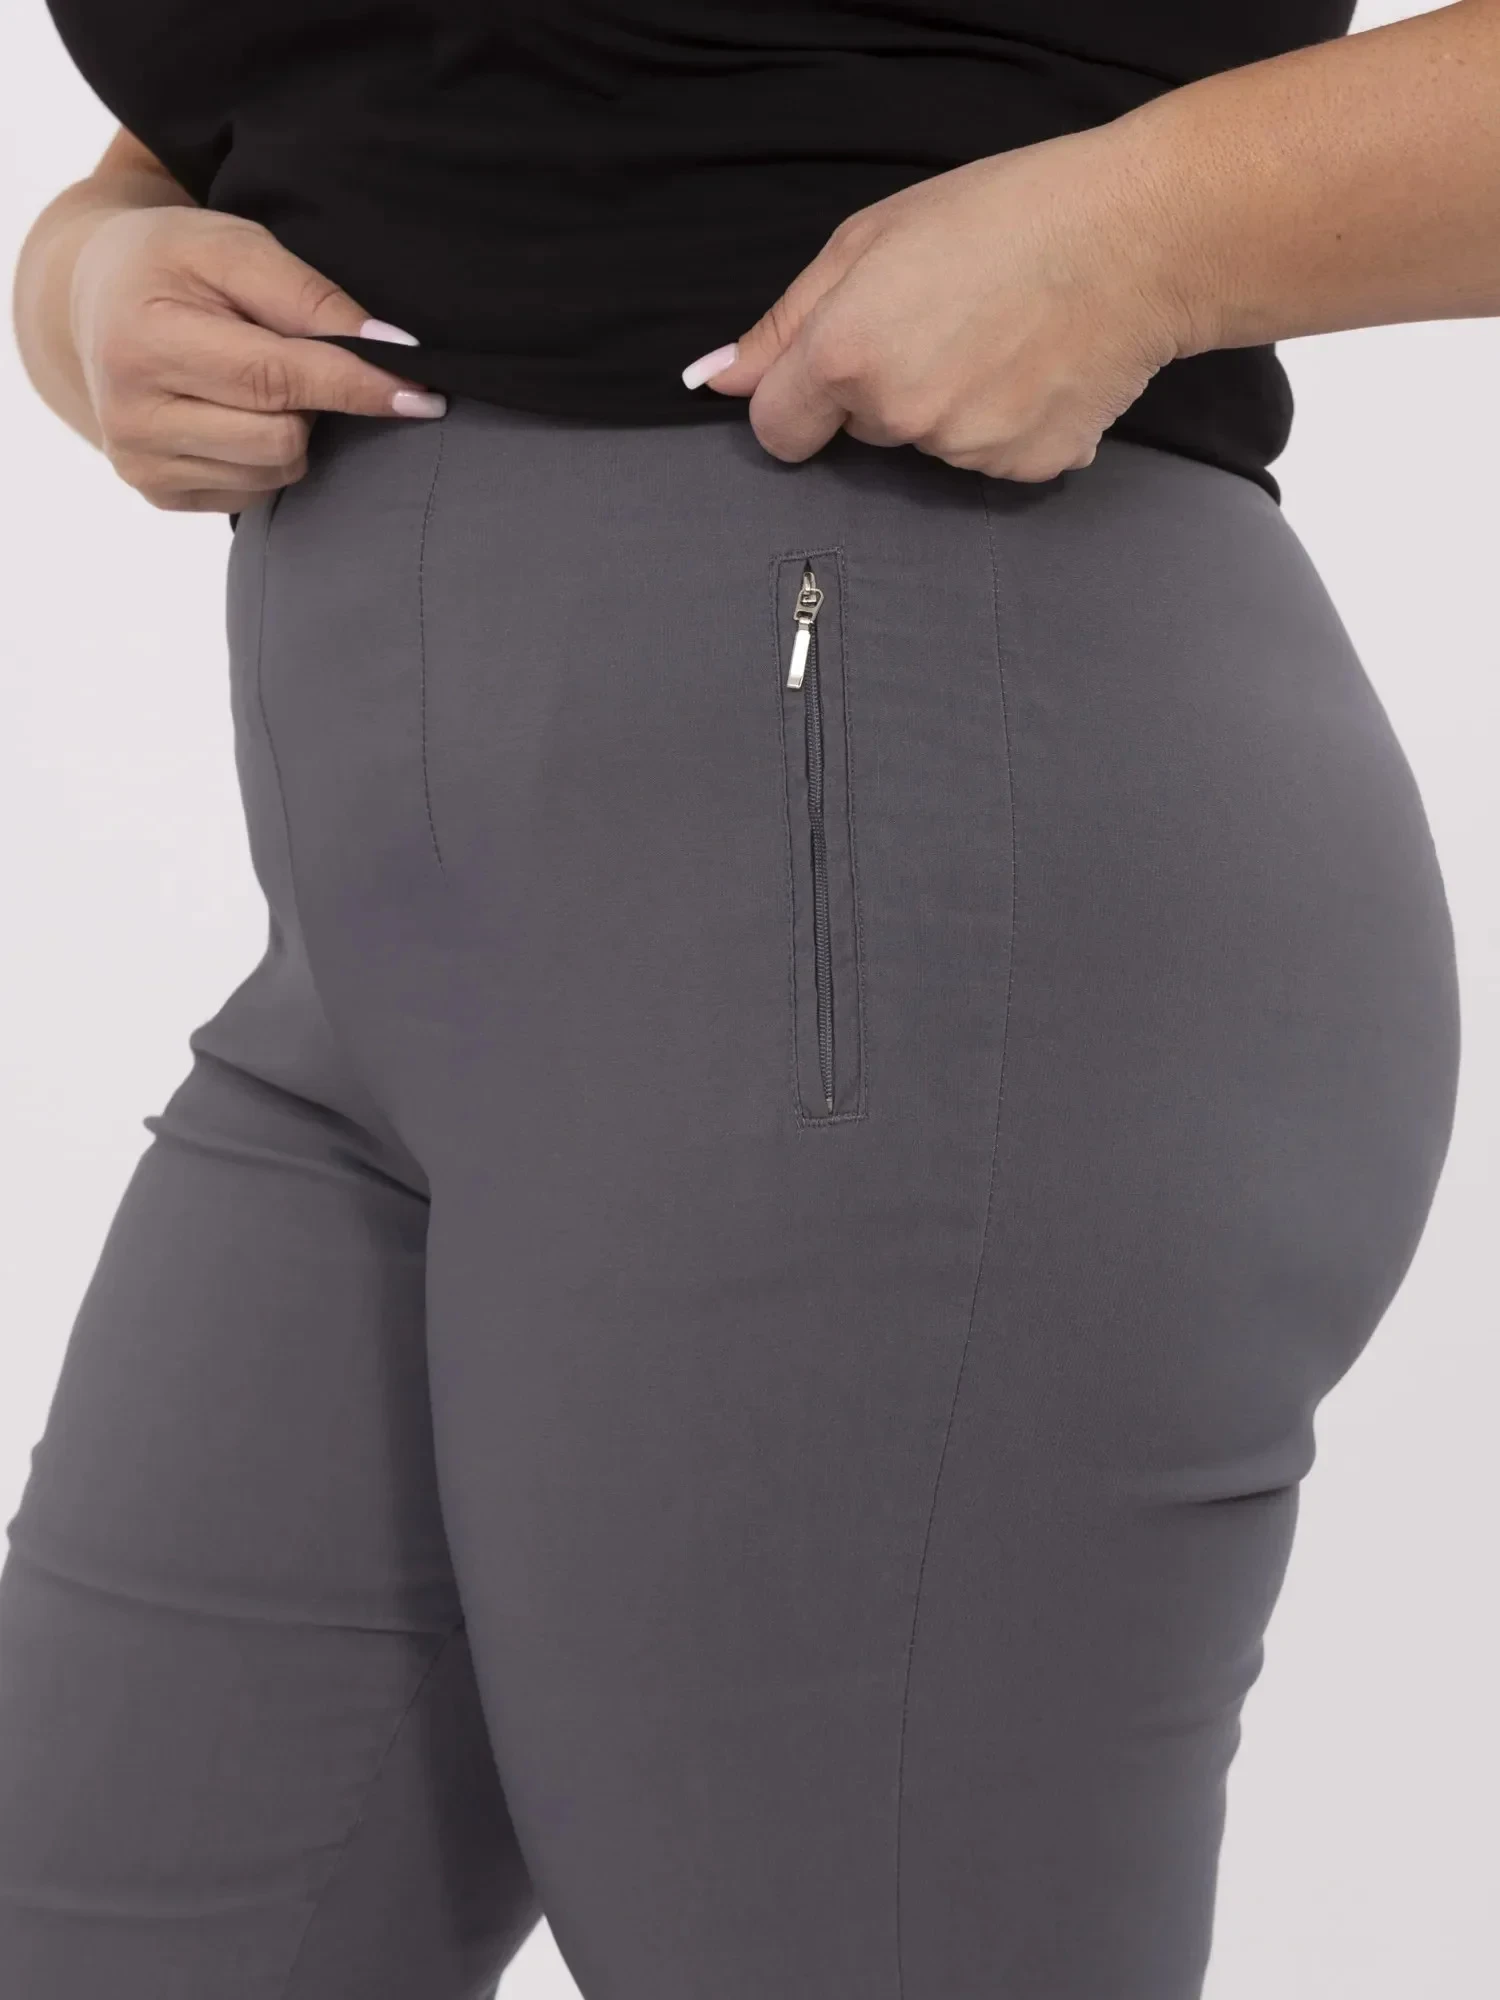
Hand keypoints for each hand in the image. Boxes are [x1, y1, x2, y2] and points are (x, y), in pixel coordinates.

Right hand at [69, 204, 445, 511]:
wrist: (92, 300)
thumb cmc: (172, 263)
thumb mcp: (233, 246)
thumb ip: (311, 295)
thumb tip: (395, 350)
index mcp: (145, 341)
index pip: (275, 378)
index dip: (355, 385)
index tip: (421, 394)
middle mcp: (132, 414)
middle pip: (281, 436)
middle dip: (316, 401)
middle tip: (303, 358)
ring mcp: (141, 464)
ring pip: (275, 471)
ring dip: (294, 430)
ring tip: (260, 382)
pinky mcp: (156, 493)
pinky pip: (253, 493)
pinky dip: (267, 456)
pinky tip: (239, 414)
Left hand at [684, 124, 1196, 480]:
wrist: (1139, 237)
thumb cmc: (1007, 216)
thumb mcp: (872, 240)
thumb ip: (785, 324)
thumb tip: (715, 382)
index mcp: (847, 352)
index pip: (777, 429)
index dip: (797, 401)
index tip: (827, 376)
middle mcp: (900, 414)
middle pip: (862, 432)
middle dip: (887, 386)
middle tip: (947, 318)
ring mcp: (966, 450)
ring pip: (927, 445)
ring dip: (949, 404)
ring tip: (1001, 336)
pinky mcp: (1024, 468)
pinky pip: (991, 457)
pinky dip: (1007, 423)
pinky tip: (1037, 366)